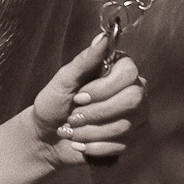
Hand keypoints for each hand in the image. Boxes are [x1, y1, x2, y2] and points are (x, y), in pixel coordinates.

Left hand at [29, 25, 147, 166]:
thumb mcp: (63, 80)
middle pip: (133, 100)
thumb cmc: (54, 104)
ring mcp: (137, 116)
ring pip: (126, 125)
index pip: (128, 73)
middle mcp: (133, 90)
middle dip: (97, 112)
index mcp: (117, 70)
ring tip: (73, 130)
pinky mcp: (134, 140)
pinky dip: (96, 147)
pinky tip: (82, 144)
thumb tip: (103, 37)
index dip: (104, 88)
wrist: (47, 138)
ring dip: (91, 131)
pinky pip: (124, 145)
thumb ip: (84, 60)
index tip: (79, 96)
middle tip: (73, 117)